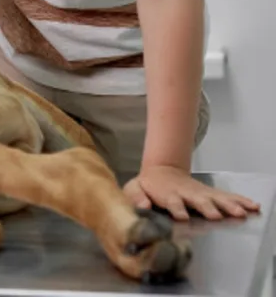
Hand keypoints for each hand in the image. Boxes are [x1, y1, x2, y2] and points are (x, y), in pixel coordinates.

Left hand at [123, 164, 260, 220]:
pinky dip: (240, 201)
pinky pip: (227, 197)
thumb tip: (142, 207)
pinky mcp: (210, 193)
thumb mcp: (135, 189)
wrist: (162, 170)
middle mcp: (187, 194)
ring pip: (216, 199)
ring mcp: (200, 193)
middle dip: (207, 208)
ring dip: (228, 205)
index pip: (172, 202)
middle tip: (216, 215)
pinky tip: (252, 206)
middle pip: (198, 201)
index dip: (177, 208)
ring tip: (240, 213)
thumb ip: (136, 197)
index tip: (182, 216)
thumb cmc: (149, 185)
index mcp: (168, 195)